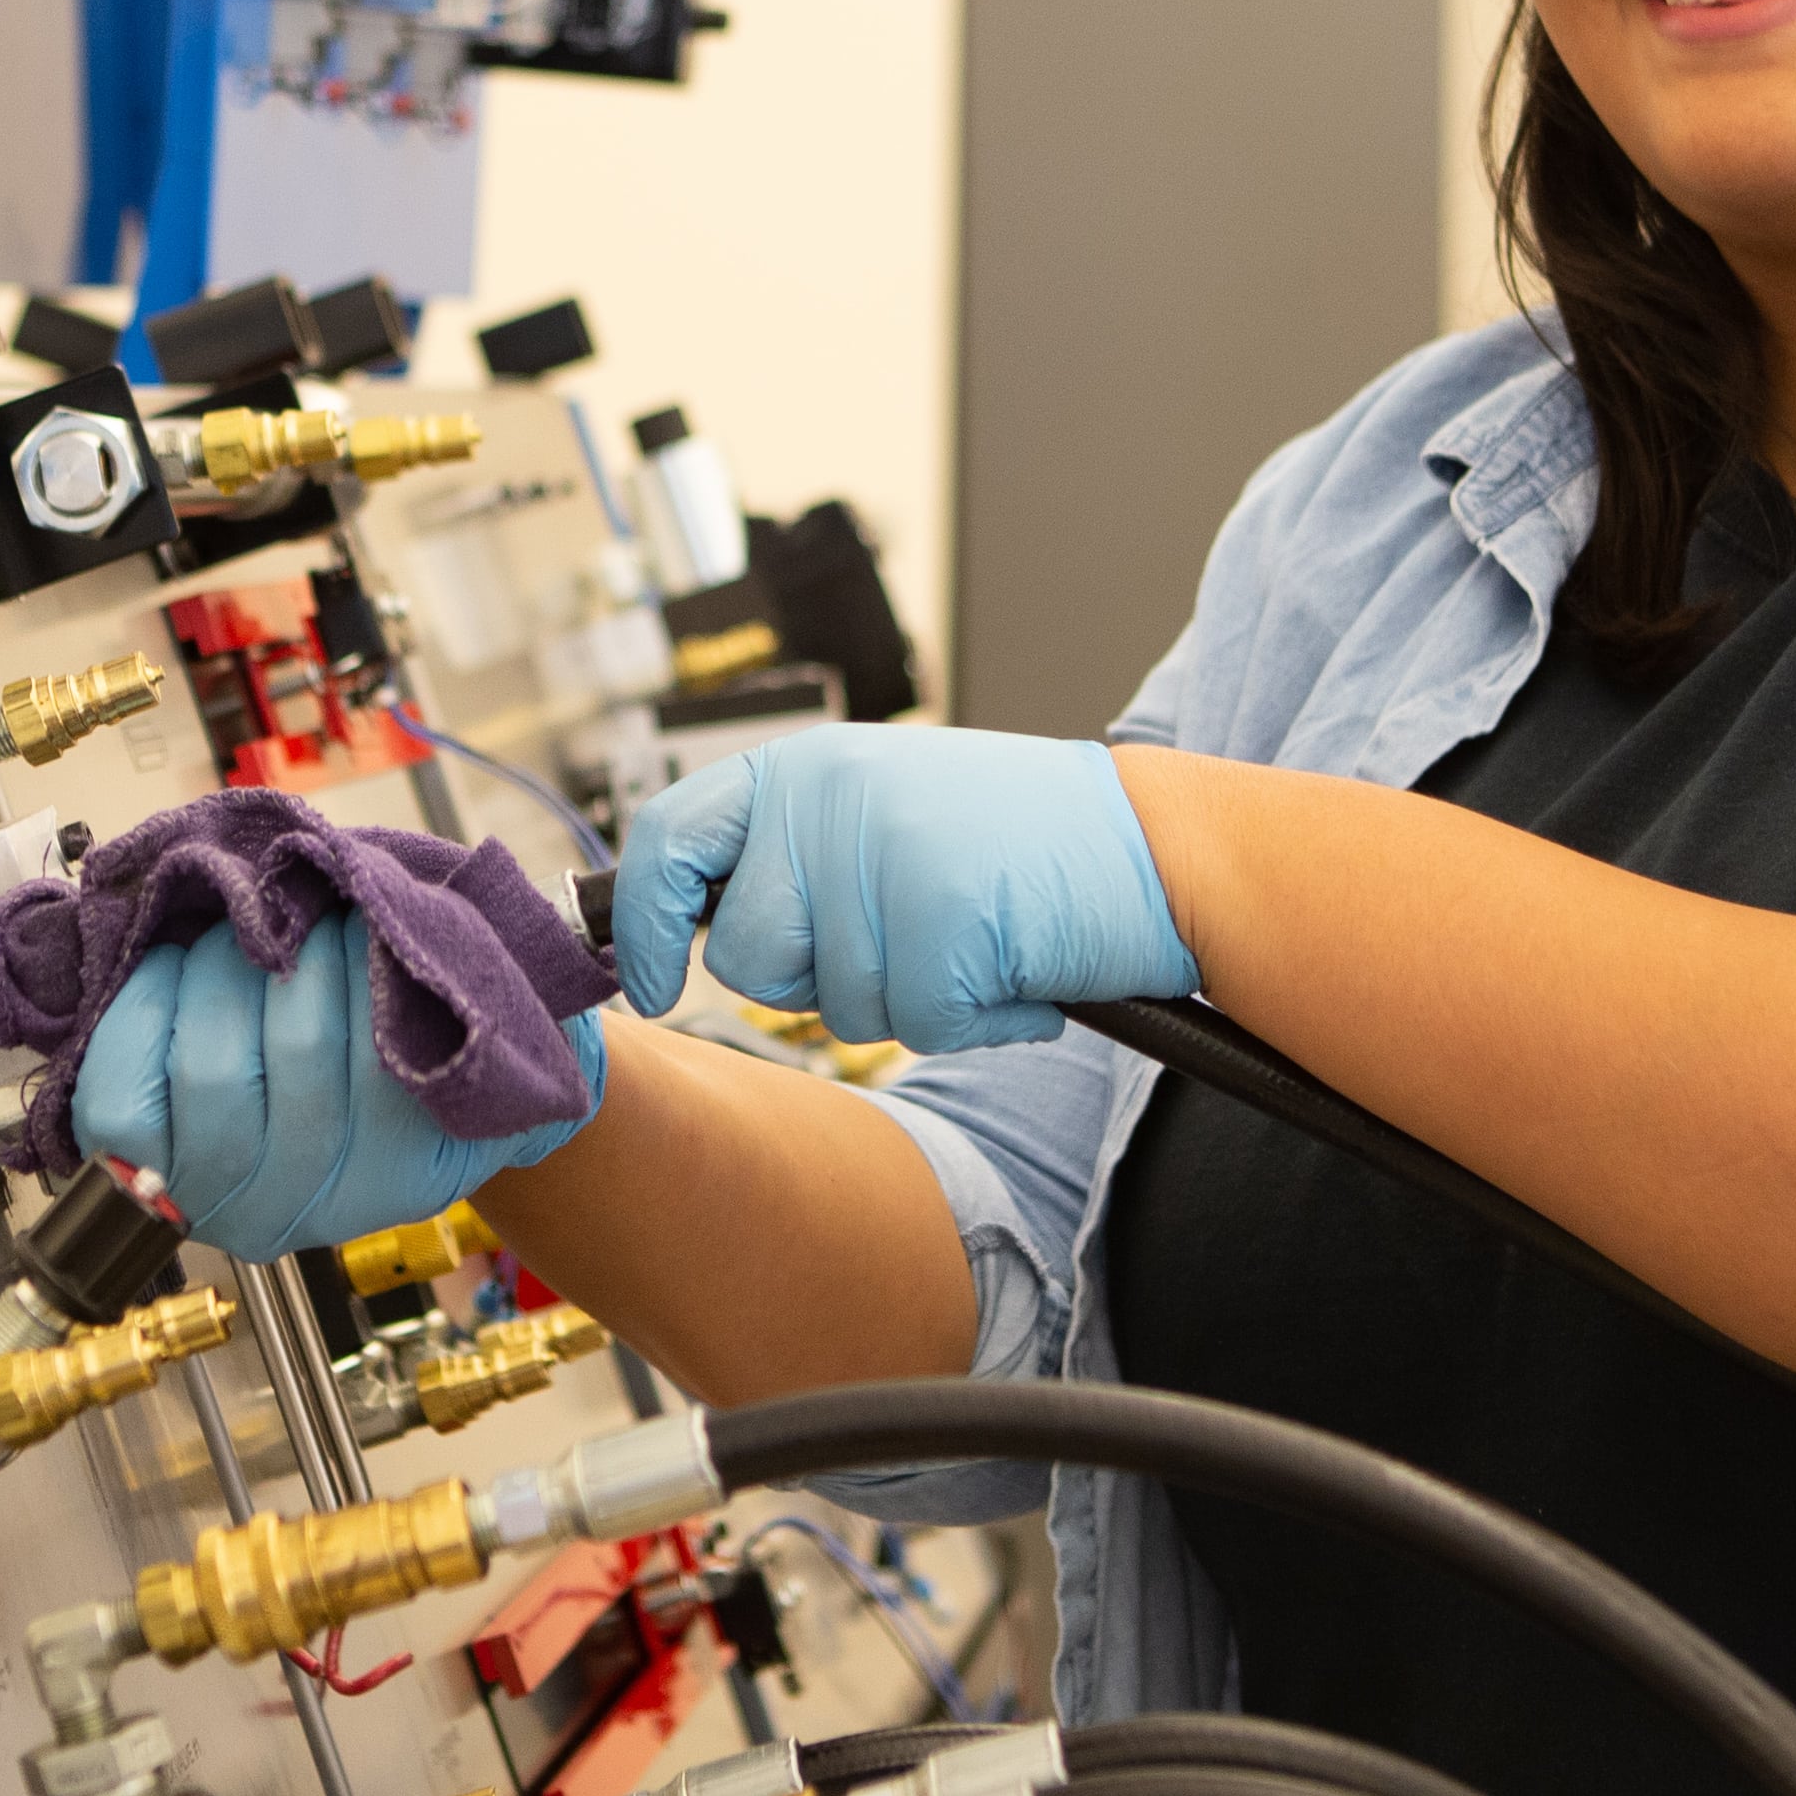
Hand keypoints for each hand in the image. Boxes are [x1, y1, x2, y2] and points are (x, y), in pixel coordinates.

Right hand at [70, 913, 605, 1260]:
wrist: (447, 1068)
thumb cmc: (308, 1035)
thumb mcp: (206, 1025)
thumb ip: (162, 995)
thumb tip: (127, 925)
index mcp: (174, 1183)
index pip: (119, 1106)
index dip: (141, 1009)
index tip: (170, 954)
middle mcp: (249, 1213)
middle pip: (213, 1069)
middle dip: (229, 967)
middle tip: (253, 922)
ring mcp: (334, 1202)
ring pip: (296, 1048)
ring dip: (304, 956)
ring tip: (316, 919)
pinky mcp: (416, 1172)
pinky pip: (377, 1059)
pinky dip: (366, 977)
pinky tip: (367, 944)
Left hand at [607, 724, 1197, 1054]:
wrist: (1157, 848)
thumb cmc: (1020, 848)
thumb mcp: (882, 816)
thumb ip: (787, 854)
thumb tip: (673, 927)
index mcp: (807, 767)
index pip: (669, 837)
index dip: (638, 922)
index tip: (645, 984)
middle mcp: (833, 797)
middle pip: (747, 953)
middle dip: (815, 979)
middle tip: (906, 940)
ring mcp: (887, 854)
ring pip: (835, 1004)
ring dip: (907, 1002)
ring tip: (973, 941)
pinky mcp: (945, 917)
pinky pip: (919, 1028)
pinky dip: (975, 1022)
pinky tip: (1013, 972)